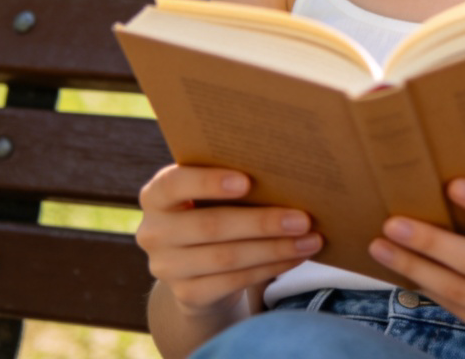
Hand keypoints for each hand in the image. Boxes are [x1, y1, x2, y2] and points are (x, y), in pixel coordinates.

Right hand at [136, 164, 322, 315]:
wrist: (197, 263)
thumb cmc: (214, 207)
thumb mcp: (210, 190)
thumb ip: (232, 177)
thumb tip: (287, 170)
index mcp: (157, 194)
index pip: (174, 184)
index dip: (208, 182)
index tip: (246, 181)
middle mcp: (154, 232)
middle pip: (211, 226)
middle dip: (262, 222)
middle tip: (303, 218)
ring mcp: (167, 268)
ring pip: (227, 258)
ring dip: (275, 248)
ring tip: (311, 239)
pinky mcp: (187, 295)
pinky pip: (234, 281)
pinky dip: (271, 267)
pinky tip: (296, 256)